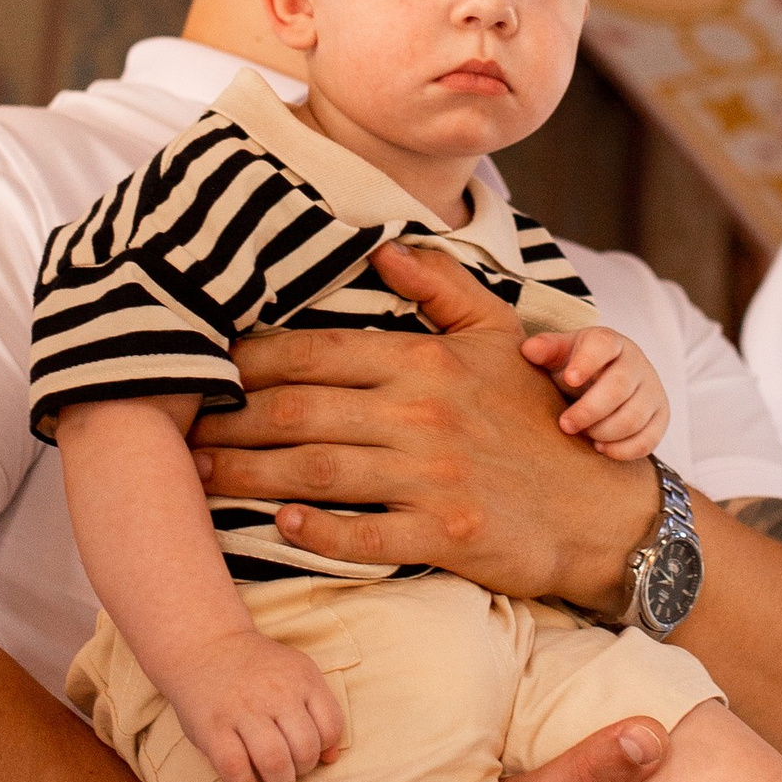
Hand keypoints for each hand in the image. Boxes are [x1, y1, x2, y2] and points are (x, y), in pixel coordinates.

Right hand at [168, 630, 343, 781]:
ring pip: (275, 760)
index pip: (330, 726)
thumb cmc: (255, 669)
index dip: (324, 749)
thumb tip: (331, 758)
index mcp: (301, 678)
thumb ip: (318, 710)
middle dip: (303, 771)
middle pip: (305, 747)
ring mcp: (242, 710)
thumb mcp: (295, 674)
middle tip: (292, 774)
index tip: (311, 755)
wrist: (204, 645)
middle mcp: (275, 693)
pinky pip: (235, 768)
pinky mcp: (213, 728)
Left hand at [193, 241, 653, 613]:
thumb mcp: (504, 337)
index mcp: (426, 362)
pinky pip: (362, 534)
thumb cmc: (545, 419)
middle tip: (176, 429)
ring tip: (200, 475)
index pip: (317, 354)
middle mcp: (422, 414)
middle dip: (228, 419)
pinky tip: (276, 525)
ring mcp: (432, 477)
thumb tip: (382, 245)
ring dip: (247, 473)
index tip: (203, 368)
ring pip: (315, 471)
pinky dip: (314, 531)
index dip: (249, 362)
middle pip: (298, 413)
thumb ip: (441, 288)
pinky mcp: (444, 536)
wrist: (605, 508)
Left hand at [524, 322, 667, 458]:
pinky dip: (623, 450)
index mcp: (610, 343)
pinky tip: (601, 448)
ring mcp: (652, 390)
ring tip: (584, 436)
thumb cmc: (578, 367)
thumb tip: (528, 350)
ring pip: (634, 417)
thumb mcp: (561, 353)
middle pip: (620, 386)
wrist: (608, 380)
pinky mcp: (661, 416)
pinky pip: (648, 439)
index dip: (587, 362)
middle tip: (565, 425)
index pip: (603, 345)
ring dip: (604, 432)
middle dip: (590, 410)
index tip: (569, 379)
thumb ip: (546, 350)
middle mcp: (637, 364)